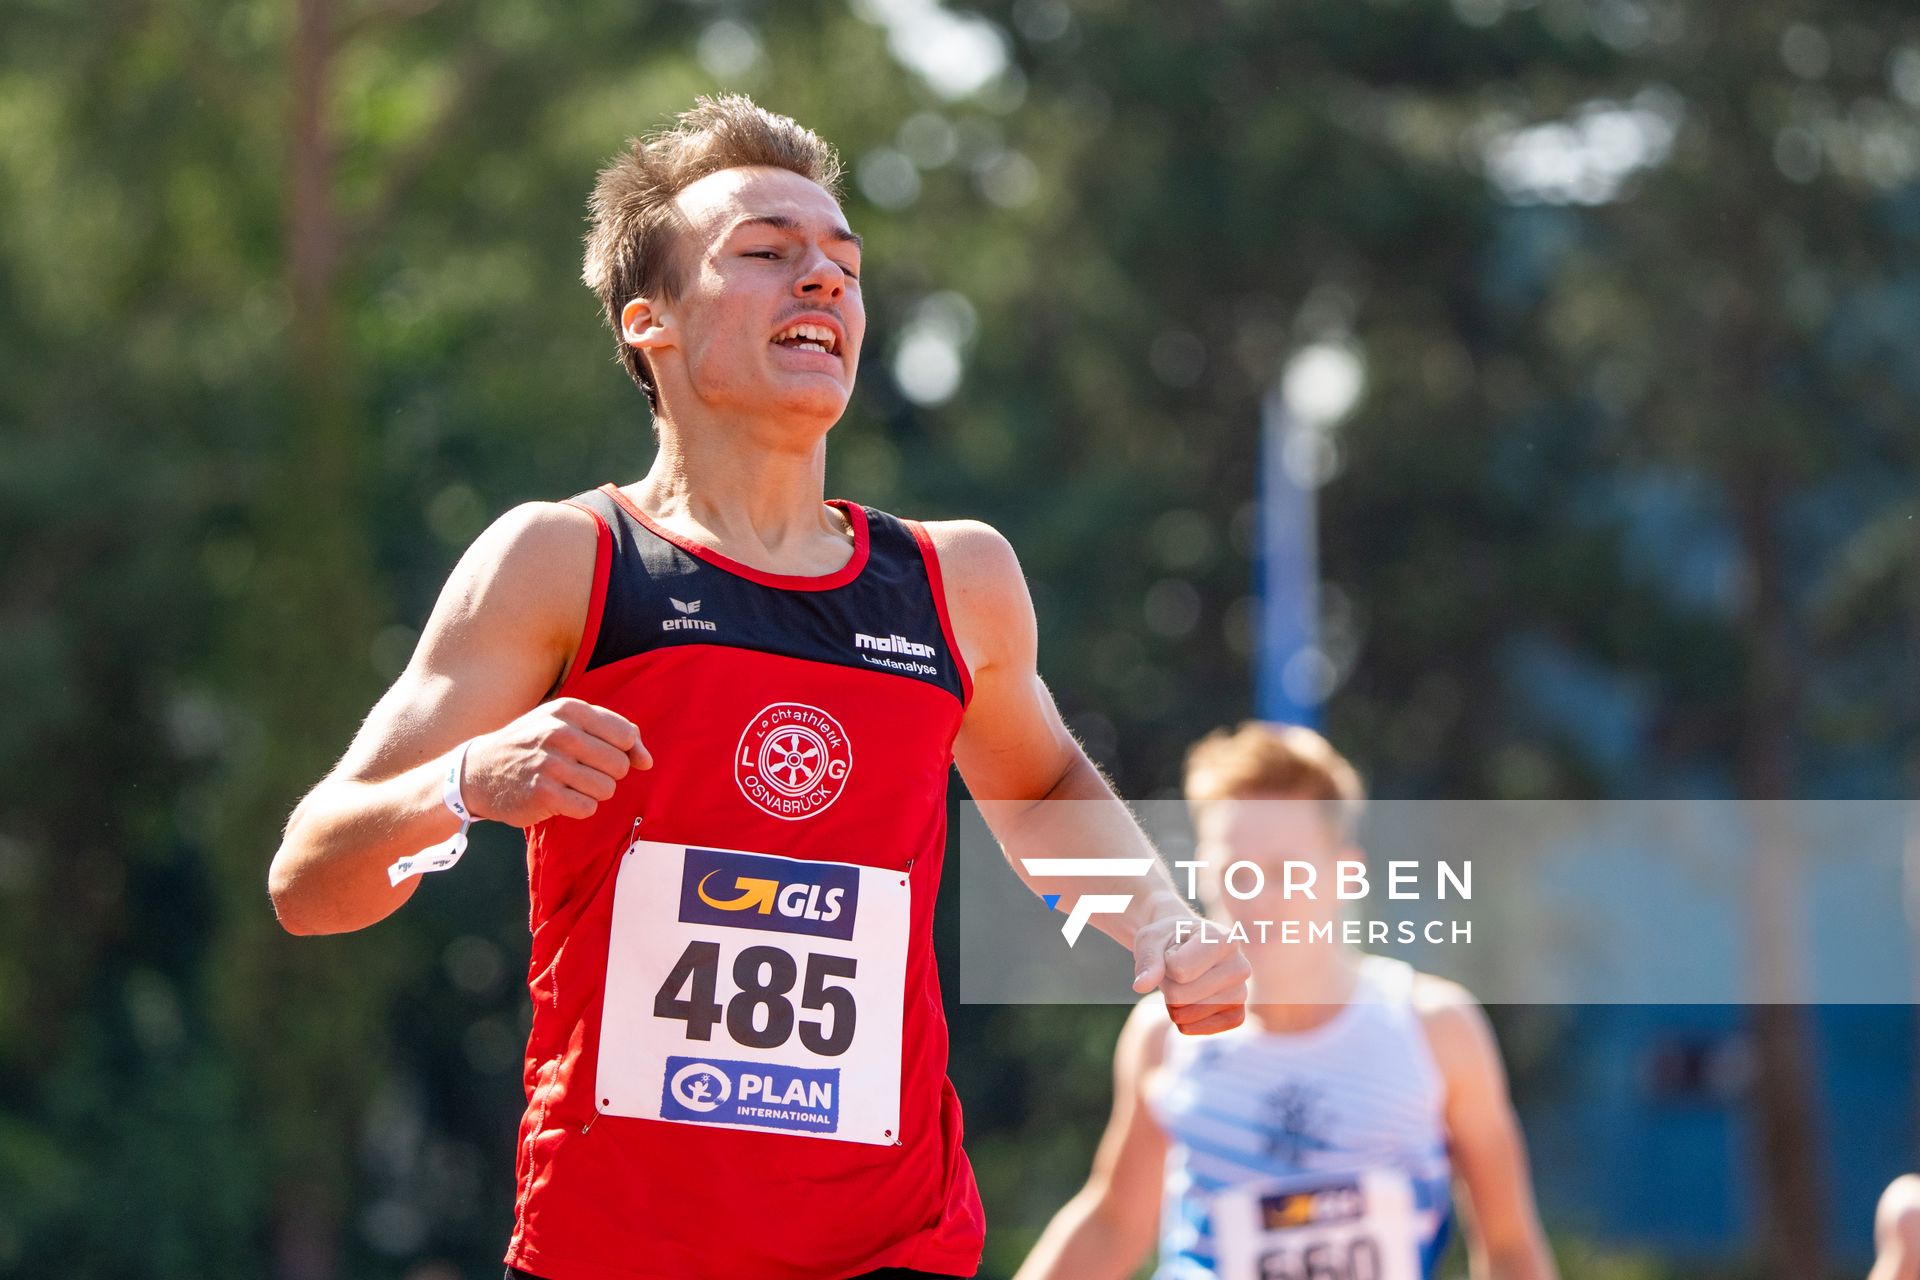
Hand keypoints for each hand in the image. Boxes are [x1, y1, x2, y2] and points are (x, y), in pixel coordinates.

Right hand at [464, 698, 651, 825]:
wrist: (479, 770)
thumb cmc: (533, 744)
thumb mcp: (566, 724)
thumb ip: (612, 734)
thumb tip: (647, 761)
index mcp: (569, 710)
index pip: (625, 735)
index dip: (622, 751)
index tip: (602, 755)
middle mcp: (560, 733)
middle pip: (619, 764)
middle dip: (607, 773)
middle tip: (580, 771)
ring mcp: (550, 764)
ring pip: (607, 788)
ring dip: (593, 792)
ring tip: (569, 784)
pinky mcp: (543, 794)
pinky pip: (588, 807)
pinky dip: (579, 807)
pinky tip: (560, 797)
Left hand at [1130, 912, 1249, 1035]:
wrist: (1185, 945)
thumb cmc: (1168, 939)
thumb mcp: (1151, 940)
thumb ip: (1147, 960)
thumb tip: (1140, 986)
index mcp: (1223, 939)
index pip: (1179, 970)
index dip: (1164, 964)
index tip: (1173, 952)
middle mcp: (1240, 966)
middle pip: (1181, 996)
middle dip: (1168, 986)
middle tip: (1176, 970)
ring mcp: (1242, 992)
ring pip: (1189, 1014)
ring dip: (1175, 1003)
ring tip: (1185, 982)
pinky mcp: (1237, 1013)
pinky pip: (1205, 1029)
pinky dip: (1187, 1022)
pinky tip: (1187, 1004)